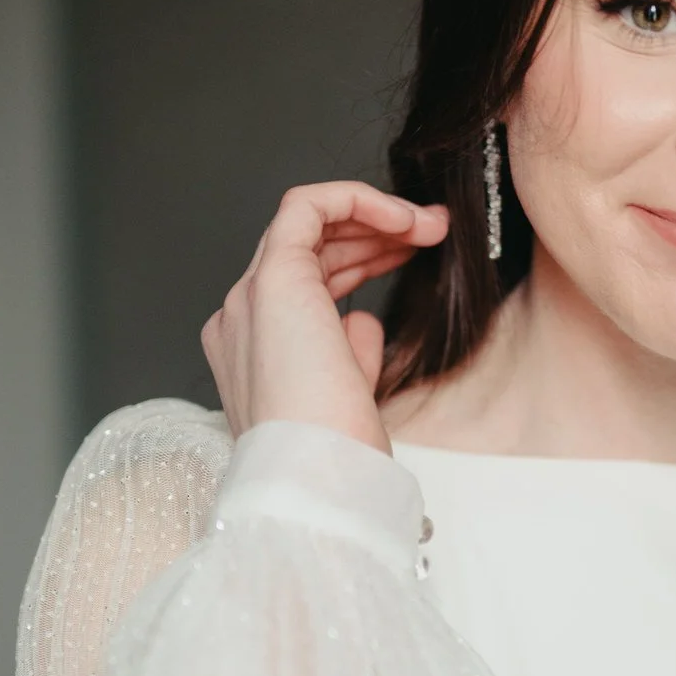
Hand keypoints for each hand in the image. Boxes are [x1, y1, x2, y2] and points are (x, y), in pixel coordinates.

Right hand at [201, 182, 449, 453]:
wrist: (318, 476)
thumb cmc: (337, 456)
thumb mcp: (350, 396)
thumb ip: (351, 352)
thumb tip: (363, 319)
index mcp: (254, 349)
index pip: (307, 280)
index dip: (363, 258)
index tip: (414, 257)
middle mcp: (242, 318)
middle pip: (311, 250)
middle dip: (375, 232)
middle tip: (433, 231)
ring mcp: (251, 296)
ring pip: (308, 223)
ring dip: (374, 214)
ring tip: (431, 225)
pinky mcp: (274, 279)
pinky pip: (308, 207)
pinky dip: (356, 199)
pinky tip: (402, 219)